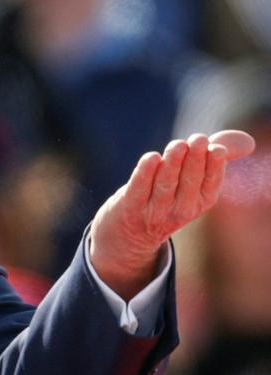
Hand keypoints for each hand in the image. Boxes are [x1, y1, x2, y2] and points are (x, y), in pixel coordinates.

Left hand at [89, 130, 255, 299]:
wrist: (130, 235)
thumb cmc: (165, 198)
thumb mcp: (192, 184)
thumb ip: (212, 160)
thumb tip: (246, 141)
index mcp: (199, 203)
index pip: (210, 184)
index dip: (214, 167)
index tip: (216, 148)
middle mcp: (179, 211)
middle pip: (188, 182)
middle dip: (194, 159)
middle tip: (198, 139)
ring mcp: (154, 211)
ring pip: (165, 184)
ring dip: (172, 163)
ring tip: (178, 144)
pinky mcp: (129, 208)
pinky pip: (138, 189)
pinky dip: (145, 173)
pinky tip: (152, 157)